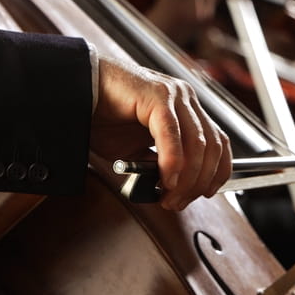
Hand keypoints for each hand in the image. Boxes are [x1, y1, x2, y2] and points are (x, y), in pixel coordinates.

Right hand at [90, 56, 231, 210]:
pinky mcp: (157, 96)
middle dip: (198, 182)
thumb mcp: (137, 148)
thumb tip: (170, 187)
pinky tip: (165, 179)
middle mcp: (185, 99)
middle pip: (211, 147)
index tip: (205, 193)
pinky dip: (172, 161)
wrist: (76, 92)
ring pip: (197, 143)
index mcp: (186, 109)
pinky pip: (172, 134)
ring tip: (169, 196)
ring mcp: (173, 95)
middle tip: (177, 201)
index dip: (217, 172)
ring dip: (186, 178)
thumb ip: (157, 163)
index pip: (218, 143)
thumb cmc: (104, 116)